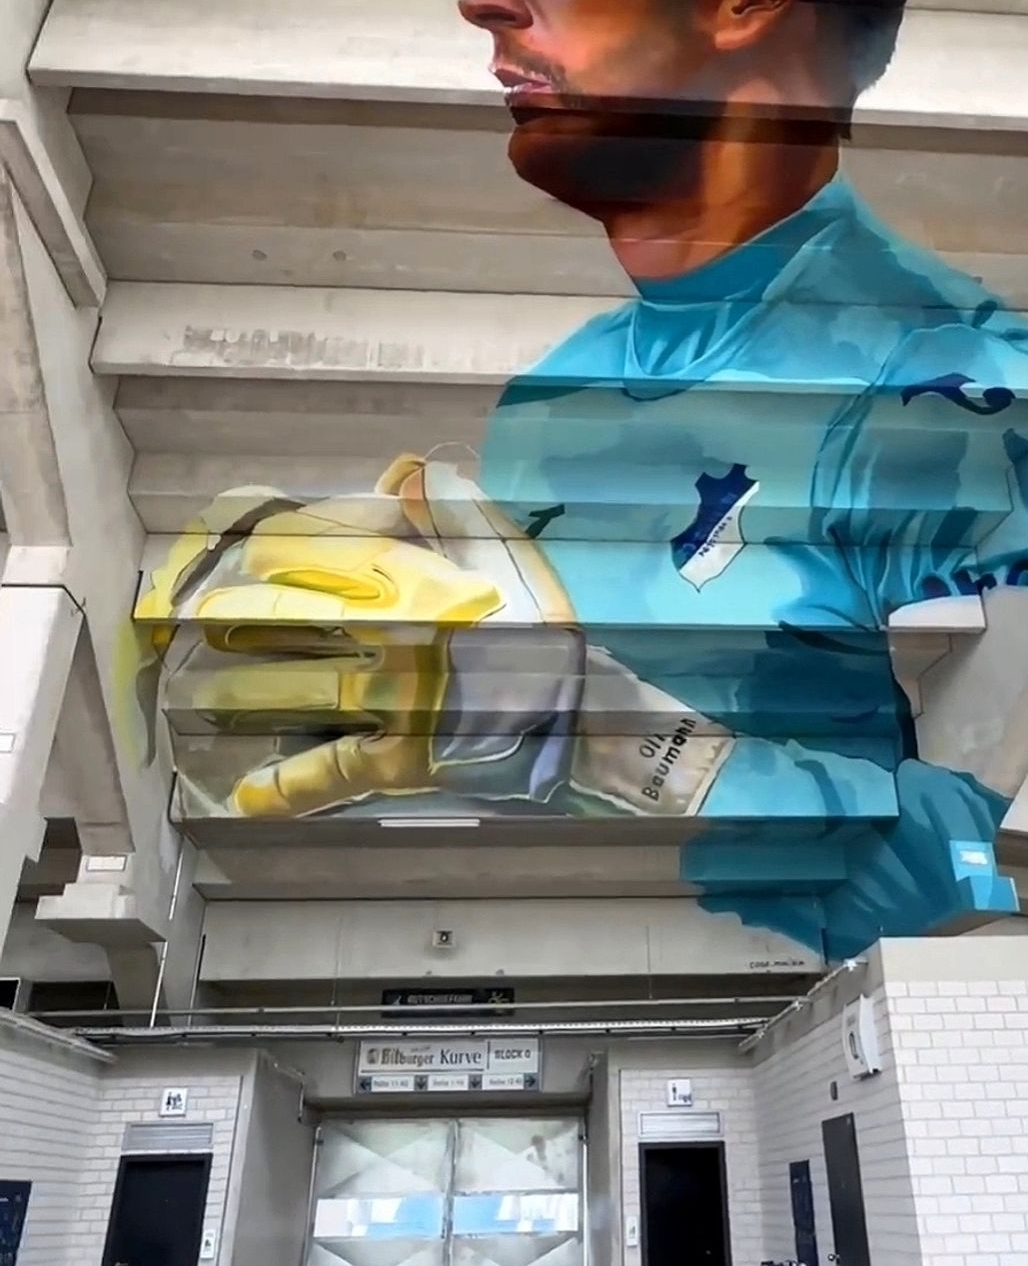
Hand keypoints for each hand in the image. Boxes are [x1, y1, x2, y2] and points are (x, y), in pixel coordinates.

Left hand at [138, 455, 581, 817]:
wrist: (590, 720)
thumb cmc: (552, 635)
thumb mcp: (514, 556)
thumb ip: (458, 510)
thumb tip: (404, 471)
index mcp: (424, 585)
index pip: (332, 559)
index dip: (280, 556)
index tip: (252, 556)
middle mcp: (399, 641)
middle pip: (297, 623)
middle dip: (241, 622)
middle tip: (200, 622)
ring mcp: (396, 704)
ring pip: (299, 690)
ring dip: (243, 690)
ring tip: (201, 688)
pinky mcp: (403, 761)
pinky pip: (336, 771)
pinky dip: (291, 785)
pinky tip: (249, 793)